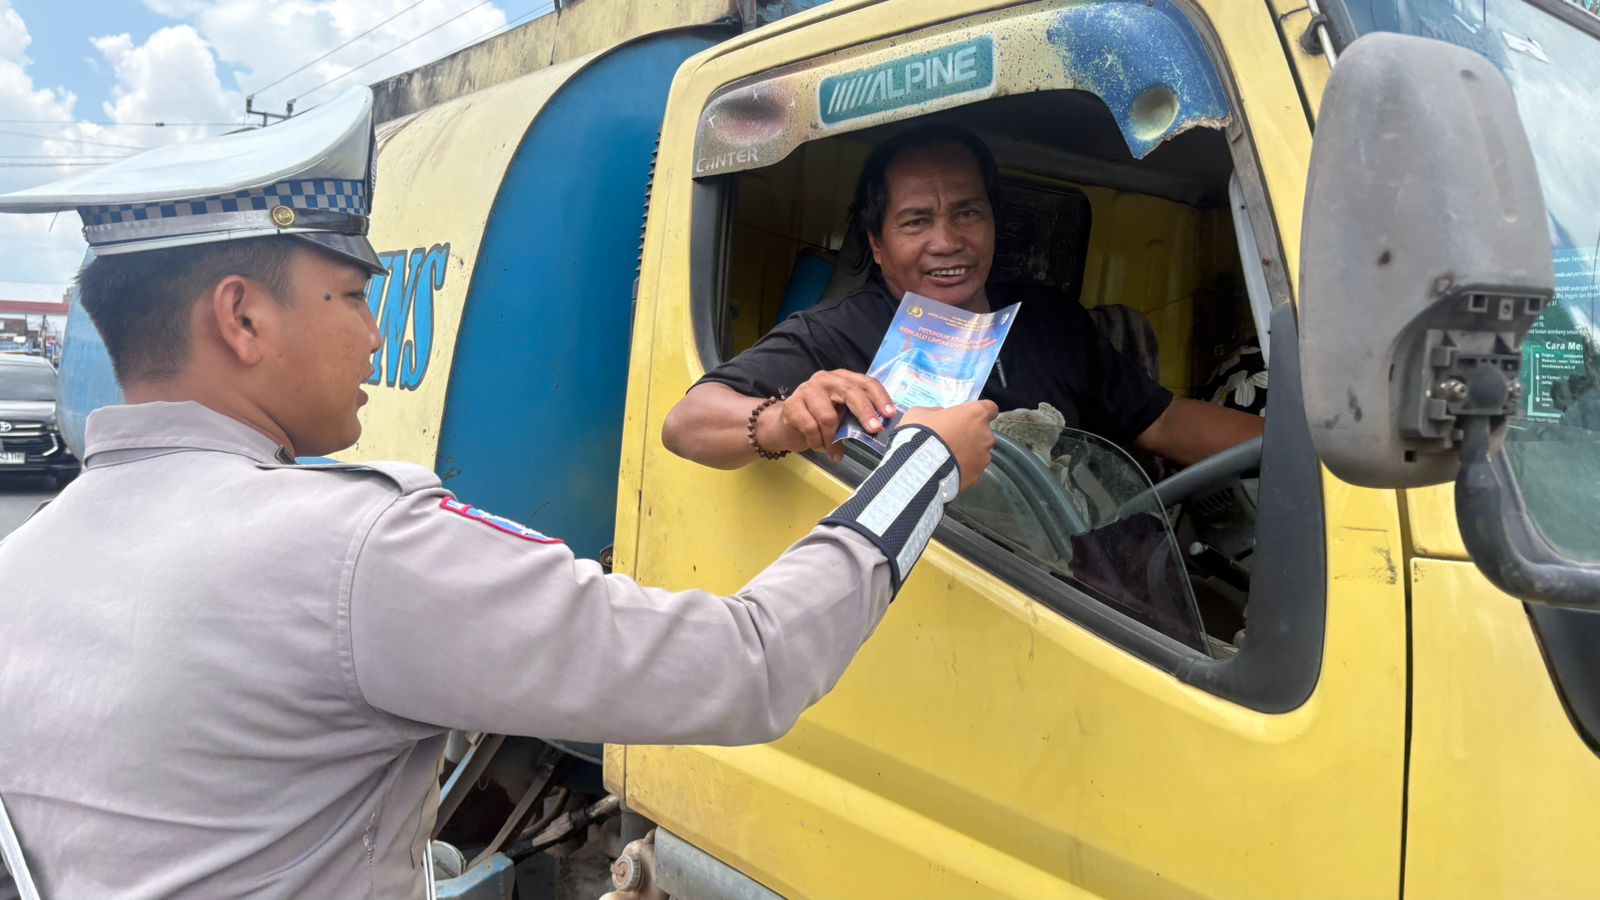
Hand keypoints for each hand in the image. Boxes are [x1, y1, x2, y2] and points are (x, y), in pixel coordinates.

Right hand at [757, 369, 896, 461]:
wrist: (784, 426)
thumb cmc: (819, 421)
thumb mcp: (842, 415)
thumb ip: (857, 416)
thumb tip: (879, 429)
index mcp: (842, 378)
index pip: (865, 382)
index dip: (879, 397)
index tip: (890, 415)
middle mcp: (825, 379)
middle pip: (850, 392)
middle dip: (865, 412)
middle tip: (874, 430)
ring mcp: (807, 390)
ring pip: (828, 417)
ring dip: (833, 440)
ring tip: (834, 452)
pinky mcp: (791, 405)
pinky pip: (811, 428)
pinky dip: (818, 443)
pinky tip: (819, 447)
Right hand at [899, 400, 997, 491]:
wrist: (918, 466)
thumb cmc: (922, 433)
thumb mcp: (921, 413)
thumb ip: (937, 413)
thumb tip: (941, 416)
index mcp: (975, 414)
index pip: (990, 408)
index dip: (979, 413)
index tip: (969, 417)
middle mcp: (985, 435)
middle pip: (983, 433)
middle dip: (970, 436)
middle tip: (951, 441)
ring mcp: (983, 457)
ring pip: (979, 453)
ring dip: (968, 454)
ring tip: (948, 460)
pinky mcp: (977, 476)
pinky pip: (972, 469)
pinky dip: (963, 469)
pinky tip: (948, 471)